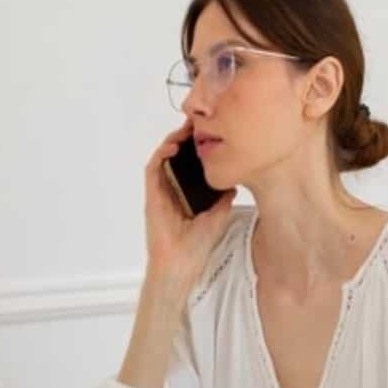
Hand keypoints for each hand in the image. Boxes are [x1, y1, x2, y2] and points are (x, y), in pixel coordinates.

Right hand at [142, 121, 235, 294]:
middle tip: (198, 122)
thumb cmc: (196, 246)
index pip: (190, 163)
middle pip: (177, 155)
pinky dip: (161, 156)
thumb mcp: (218, 217)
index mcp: (186, 192)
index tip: (210, 131)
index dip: (197, 146)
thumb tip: (235, 182)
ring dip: (173, 141)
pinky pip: (152, 170)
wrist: (181, 265)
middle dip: (185, 137)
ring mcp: (161, 192)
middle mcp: (172, 189)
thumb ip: (224, 199)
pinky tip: (173, 147)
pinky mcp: (152, 196)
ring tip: (186, 130)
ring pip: (163, 158)